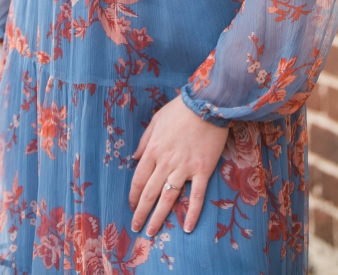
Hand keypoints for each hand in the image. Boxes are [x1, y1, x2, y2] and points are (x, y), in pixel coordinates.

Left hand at [128, 95, 228, 235]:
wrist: (206, 105)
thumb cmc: (179, 110)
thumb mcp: (155, 121)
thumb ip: (143, 141)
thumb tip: (134, 159)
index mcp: (153, 150)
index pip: (139, 179)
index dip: (134, 196)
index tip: (131, 207)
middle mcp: (166, 162)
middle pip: (150, 192)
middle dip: (141, 212)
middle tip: (136, 227)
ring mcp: (184, 168)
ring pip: (168, 198)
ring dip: (159, 217)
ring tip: (152, 232)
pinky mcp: (203, 171)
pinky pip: (196, 196)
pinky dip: (191, 213)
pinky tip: (187, 227)